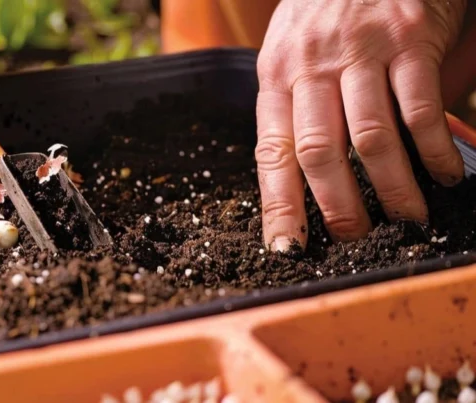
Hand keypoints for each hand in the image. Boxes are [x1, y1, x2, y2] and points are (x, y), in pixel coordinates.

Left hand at [255, 0, 466, 250]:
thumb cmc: (327, 10)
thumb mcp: (294, 51)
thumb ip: (298, 104)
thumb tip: (309, 173)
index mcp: (276, 76)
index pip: (272, 153)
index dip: (279, 206)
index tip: (287, 247)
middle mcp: (311, 66)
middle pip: (318, 153)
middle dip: (337, 208)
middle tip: (355, 239)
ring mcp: (361, 53)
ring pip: (371, 138)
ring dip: (393, 189)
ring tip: (409, 217)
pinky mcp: (410, 40)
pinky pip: (421, 108)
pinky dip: (435, 149)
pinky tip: (446, 173)